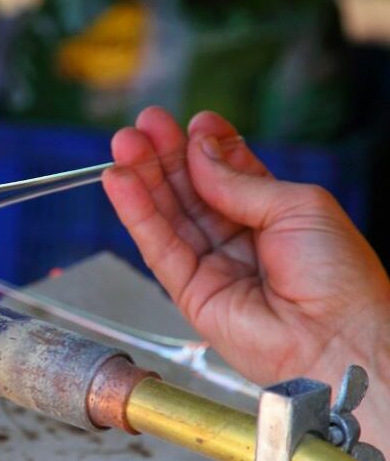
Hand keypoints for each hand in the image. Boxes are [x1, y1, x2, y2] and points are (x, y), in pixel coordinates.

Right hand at [103, 107, 389, 389]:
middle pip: (191, 191)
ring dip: (143, 179)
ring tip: (122, 145)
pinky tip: (121, 183)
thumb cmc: (339, 277)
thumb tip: (199, 150)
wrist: (339, 339)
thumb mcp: (298, 206)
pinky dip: (137, 214)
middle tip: (142, 126)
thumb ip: (240, 181)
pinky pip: (158, 247)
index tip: (190, 122)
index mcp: (276, 216)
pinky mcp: (189, 293)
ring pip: (169, 216)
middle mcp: (241, 240)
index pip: (230, 174)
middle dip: (165, 157)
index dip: (207, 146)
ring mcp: (214, 266)